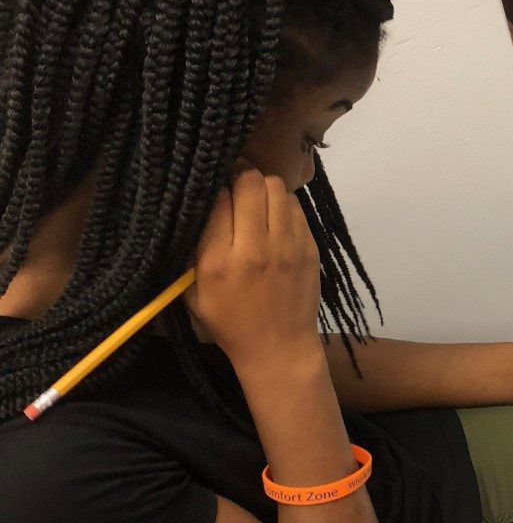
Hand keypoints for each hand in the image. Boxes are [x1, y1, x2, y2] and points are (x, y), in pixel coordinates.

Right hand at [184, 162, 322, 370]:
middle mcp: (255, 249)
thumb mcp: (193, 293)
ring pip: (277, 187)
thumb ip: (191, 249)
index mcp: (219, 261)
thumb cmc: (229, 322)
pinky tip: (274, 217)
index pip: (218, 198)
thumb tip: (196, 203)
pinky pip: (296, 206)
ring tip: (254, 198)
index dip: (214, 186)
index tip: (212, 188)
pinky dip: (282, 204)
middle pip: (250, 182)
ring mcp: (288, 247)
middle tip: (233, 181)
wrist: (279, 348)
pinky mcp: (310, 249)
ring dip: (263, 186)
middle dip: (239, 174)